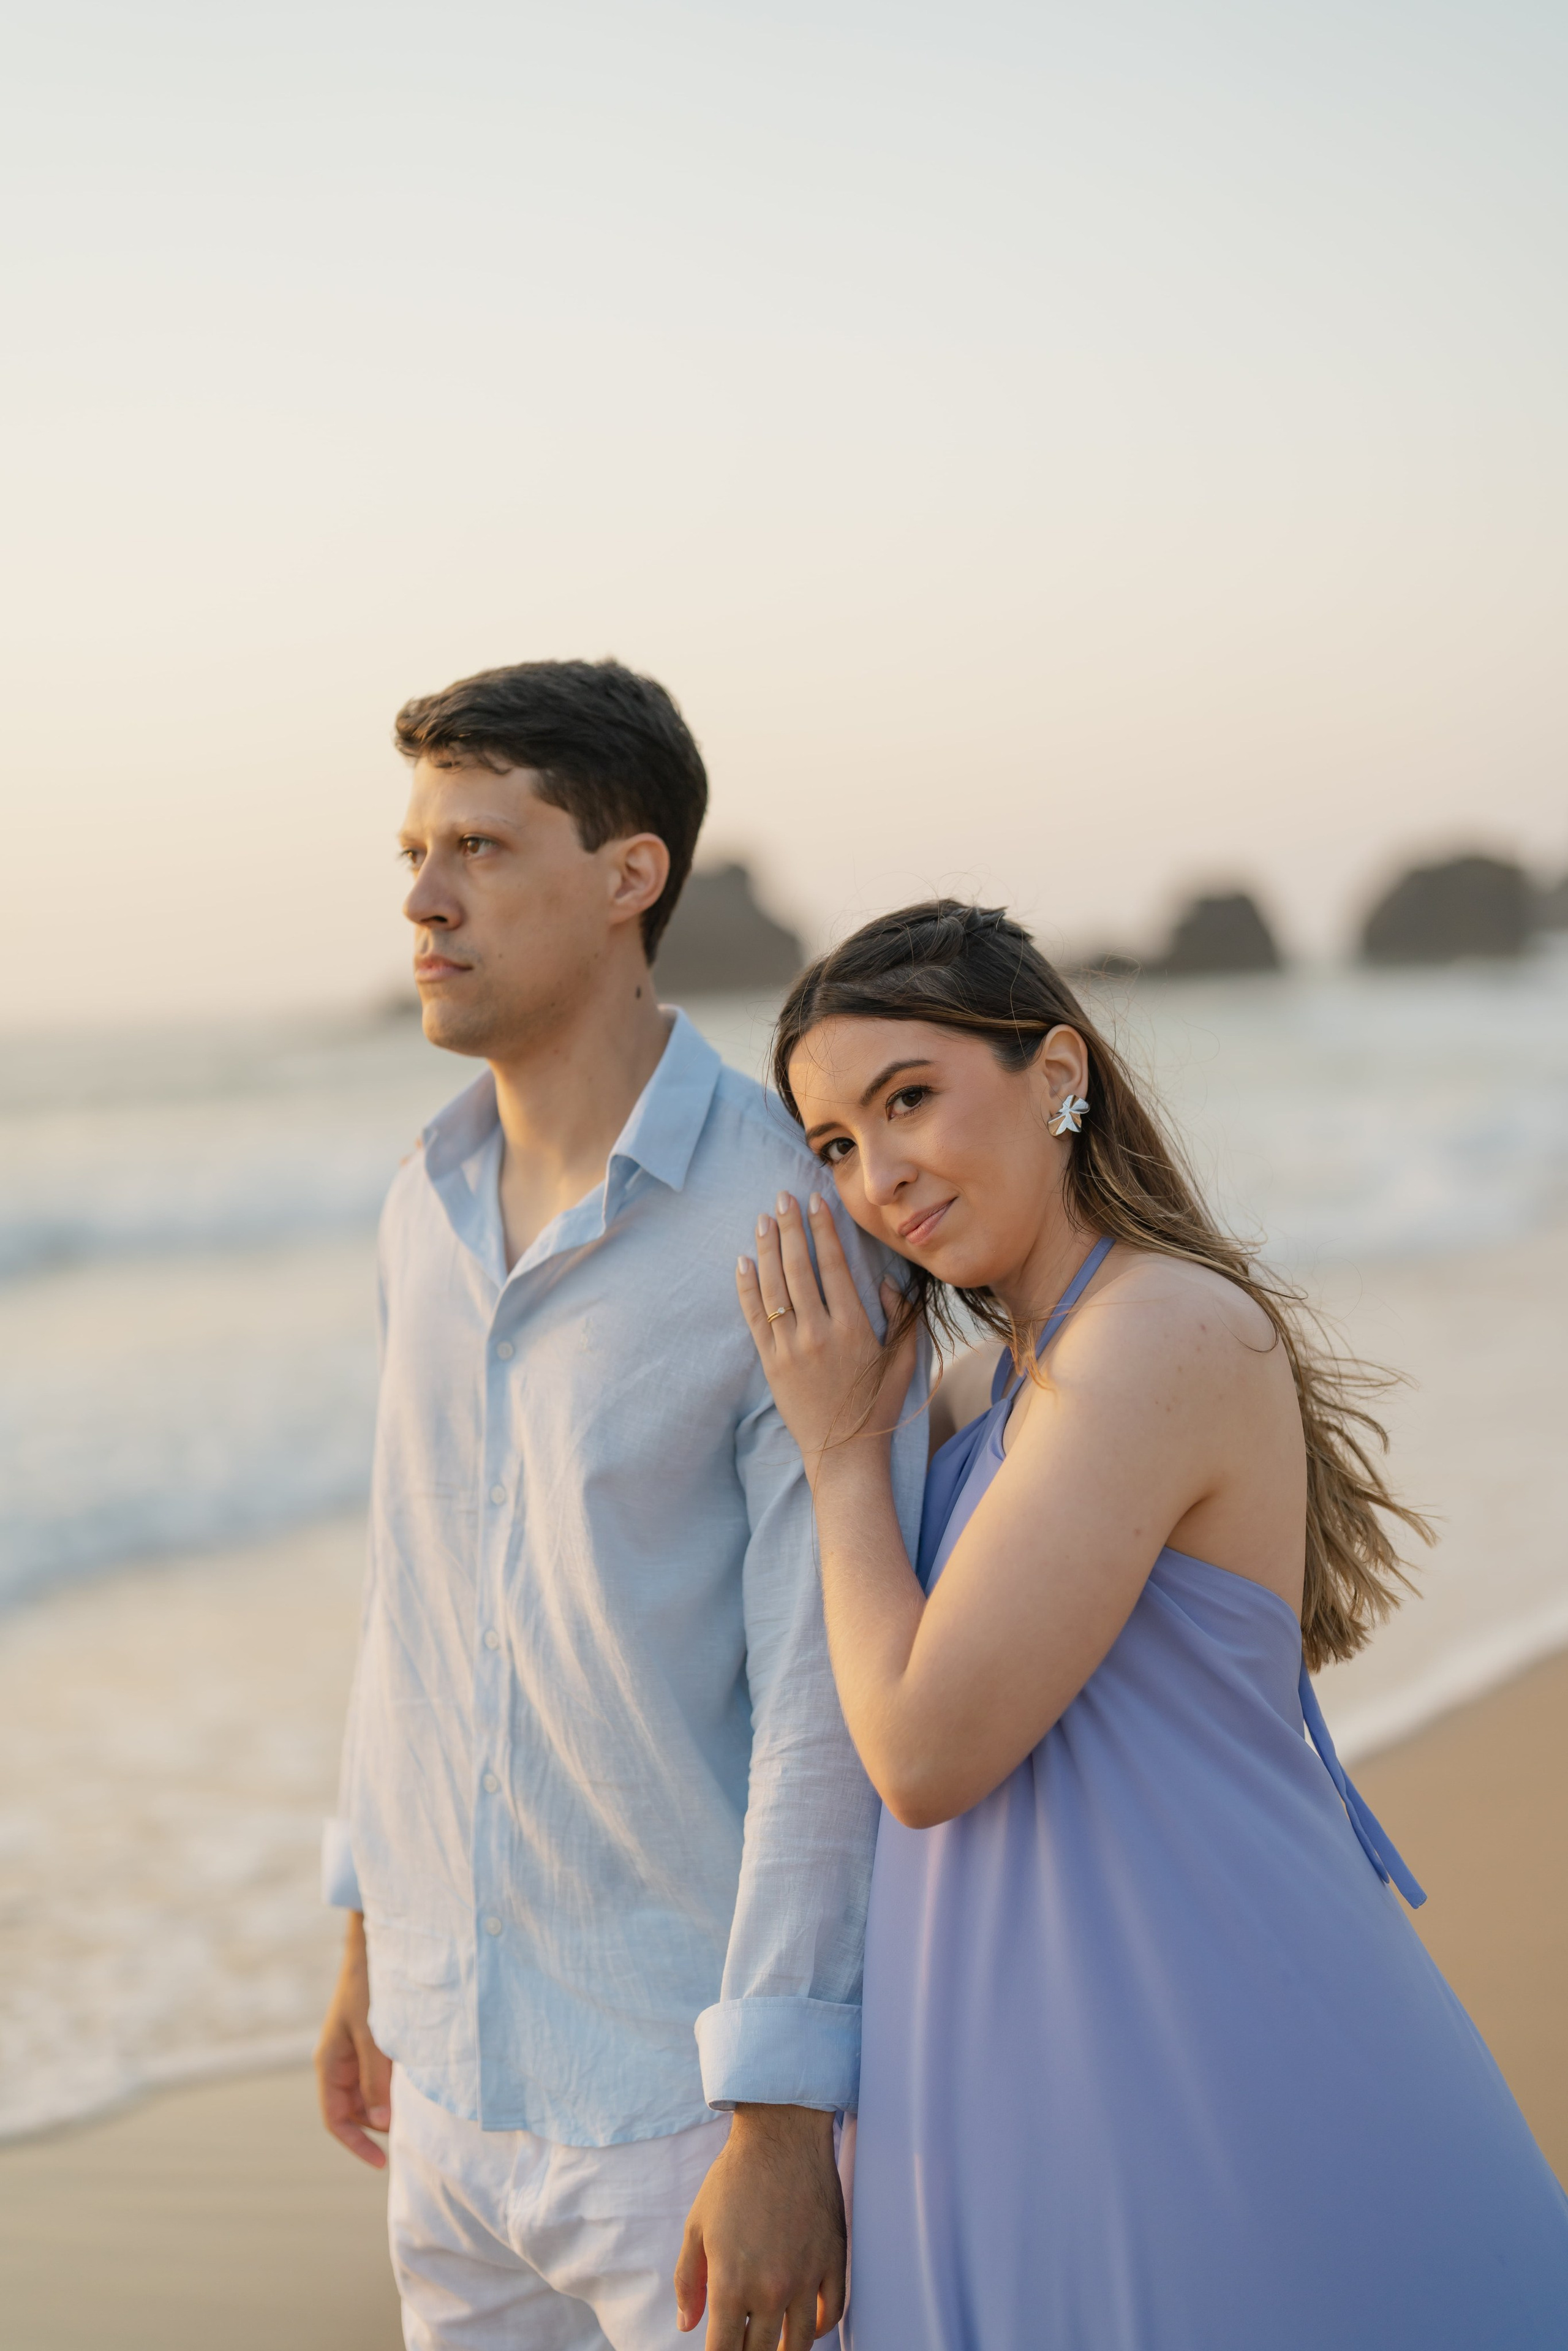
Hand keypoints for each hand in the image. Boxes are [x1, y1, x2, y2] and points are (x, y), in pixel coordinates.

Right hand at [314, 1913, 391, 2167]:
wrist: (373, 1946)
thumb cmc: (368, 1986)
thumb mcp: (372, 2034)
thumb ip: (376, 2077)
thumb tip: (382, 2122)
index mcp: (330, 2064)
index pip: (336, 2120)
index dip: (356, 2145)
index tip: (382, 2162)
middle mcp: (340, 2064)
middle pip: (355, 2112)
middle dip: (379, 2124)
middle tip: (411, 2123)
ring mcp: (356, 2054)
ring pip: (371, 2095)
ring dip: (389, 2102)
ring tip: (416, 2099)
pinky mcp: (373, 2043)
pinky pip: (381, 2075)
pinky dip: (396, 2083)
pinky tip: (416, 2079)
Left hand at [674, 2104, 844, 2348]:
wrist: (781, 2136)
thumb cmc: (733, 2178)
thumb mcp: (697, 2226)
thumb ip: (689, 2281)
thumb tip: (687, 2325)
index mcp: (731, 2283)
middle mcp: (771, 2289)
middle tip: (744, 2346)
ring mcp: (807, 2277)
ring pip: (801, 2344)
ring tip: (774, 2346)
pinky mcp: (833, 2260)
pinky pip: (833, 2313)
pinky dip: (821, 2327)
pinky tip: (806, 2323)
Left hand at [737, 1192, 916, 1479]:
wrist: (844, 1452)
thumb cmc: (878, 1405)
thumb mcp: (903, 1360)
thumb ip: (899, 1316)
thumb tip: (884, 1280)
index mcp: (853, 1328)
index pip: (834, 1266)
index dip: (824, 1230)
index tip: (816, 1202)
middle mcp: (818, 1333)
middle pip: (798, 1268)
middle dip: (790, 1228)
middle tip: (783, 1197)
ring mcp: (790, 1348)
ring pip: (773, 1287)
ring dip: (766, 1249)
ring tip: (763, 1219)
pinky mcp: (770, 1363)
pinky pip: (754, 1317)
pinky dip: (747, 1287)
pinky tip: (743, 1261)